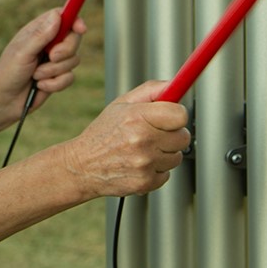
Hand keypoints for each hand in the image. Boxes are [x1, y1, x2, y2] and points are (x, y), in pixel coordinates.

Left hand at [0, 8, 85, 121]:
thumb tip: (57, 16)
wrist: (4, 102)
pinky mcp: (58, 77)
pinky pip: (69, 77)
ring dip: (54, 70)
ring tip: (36, 76)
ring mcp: (54, 60)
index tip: (80, 28)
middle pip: (73, 37)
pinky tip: (40, 86)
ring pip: (73, 59)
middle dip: (66, 50)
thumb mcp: (23, 52)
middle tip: (52, 57)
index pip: (61, 16)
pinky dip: (55, 84)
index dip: (74, 19)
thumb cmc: (7, 73)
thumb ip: (41, 35)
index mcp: (37, 31)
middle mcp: (48, 43)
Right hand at [64, 81, 190, 198]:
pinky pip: (167, 174)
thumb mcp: (121, 104)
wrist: (83, 164)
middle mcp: (142, 140)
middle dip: (172, 134)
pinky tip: (140, 163)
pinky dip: (156, 169)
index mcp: (136, 117)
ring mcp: (144, 163)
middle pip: (183, 137)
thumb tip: (174, 86)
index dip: (177, 113)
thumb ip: (150, 91)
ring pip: (177, 157)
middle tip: (155, 132)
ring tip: (143, 149)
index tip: (171, 115)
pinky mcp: (146, 182)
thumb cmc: (103, 132)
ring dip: (165, 153)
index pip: (179, 115)